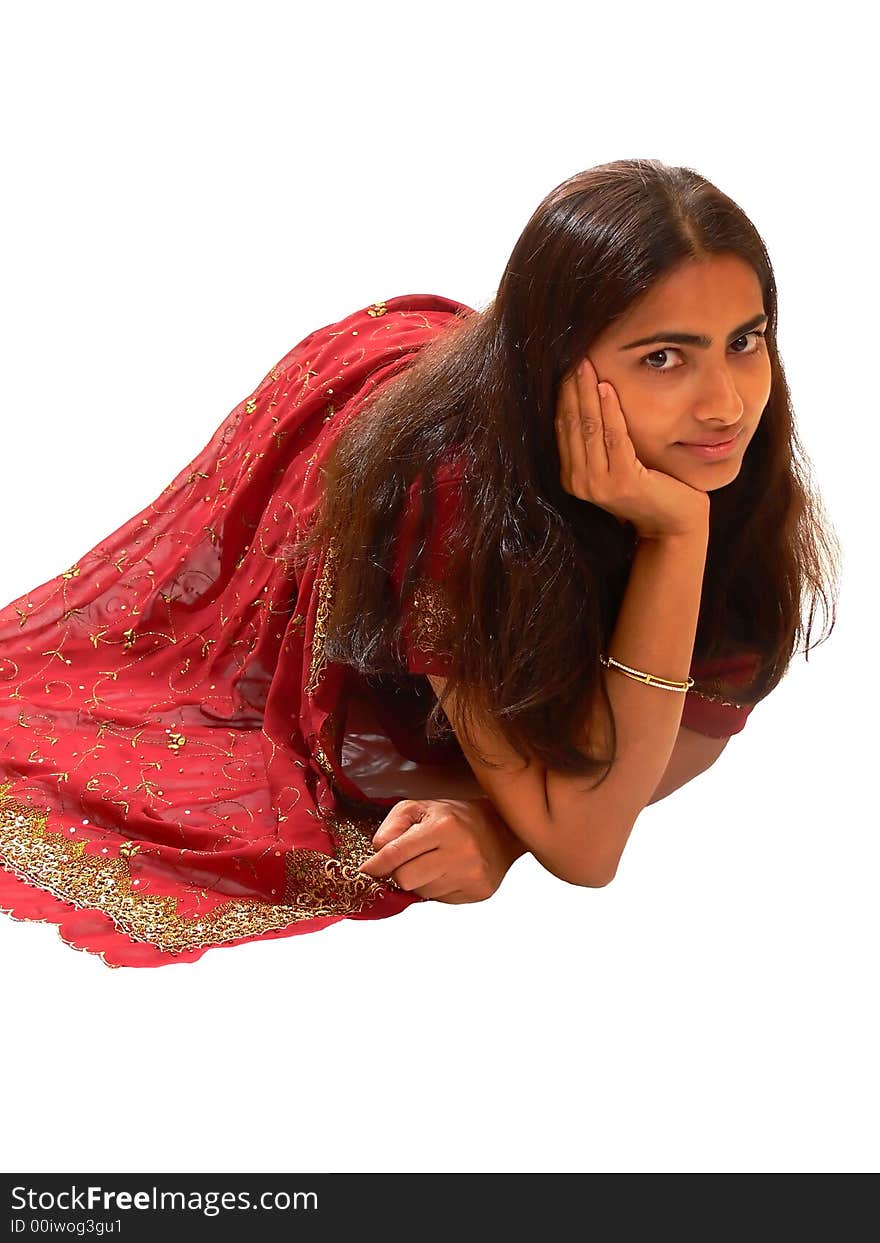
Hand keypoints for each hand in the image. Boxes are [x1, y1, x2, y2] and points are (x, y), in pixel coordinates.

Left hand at [356, 796, 524, 902]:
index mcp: (443, 826)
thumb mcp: (421, 807)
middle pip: (405, 879)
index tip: (365, 870)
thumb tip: (377, 851)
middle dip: (398, 873)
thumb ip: (393, 825)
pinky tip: (447, 873)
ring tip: (433, 864)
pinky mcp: (478, 891)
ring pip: (422, 892)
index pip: (396, 853)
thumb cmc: (456, 818)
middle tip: (406, 862)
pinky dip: (437, 889)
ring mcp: (471, 874)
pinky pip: (440, 900)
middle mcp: (459, 852)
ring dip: (419, 881)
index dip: (375, 865)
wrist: (502, 829)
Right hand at [555, 355, 709, 539]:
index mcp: (572, 477)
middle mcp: (579, 482)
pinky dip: (610, 409)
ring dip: (587, 392)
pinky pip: (614, 437)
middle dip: (572, 389)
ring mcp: (598, 484)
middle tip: (574, 357)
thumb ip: (598, 445)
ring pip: (589, 427)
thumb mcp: (617, 465)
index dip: (563, 396)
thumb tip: (588, 403)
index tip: (566, 367)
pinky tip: (608, 386)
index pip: (563, 428)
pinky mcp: (623, 480)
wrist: (672, 525)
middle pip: (572, 424)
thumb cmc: (649, 491)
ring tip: (586, 364)